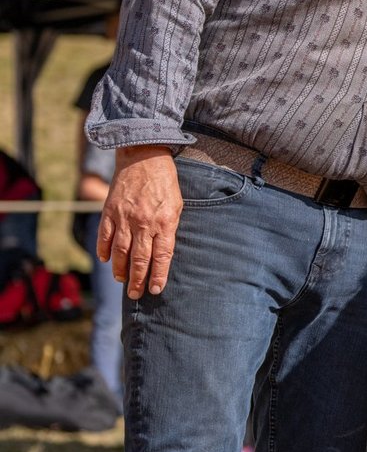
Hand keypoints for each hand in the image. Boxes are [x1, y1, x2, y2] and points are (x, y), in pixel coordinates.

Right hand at [99, 146, 182, 298]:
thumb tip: (164, 252)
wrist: (143, 157)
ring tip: (121, 280)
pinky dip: (104, 250)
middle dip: (137, 280)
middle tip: (136, 294)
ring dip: (119, 269)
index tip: (155, 290)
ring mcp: (124, 217)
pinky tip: (106, 260)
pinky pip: (104, 236)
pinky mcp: (110, 211)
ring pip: (119, 251)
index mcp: (164, 222)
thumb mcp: (176, 205)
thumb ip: (169, 228)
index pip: (161, 256)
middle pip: (139, 259)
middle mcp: (144, 223)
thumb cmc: (165, 183)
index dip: (158, 275)